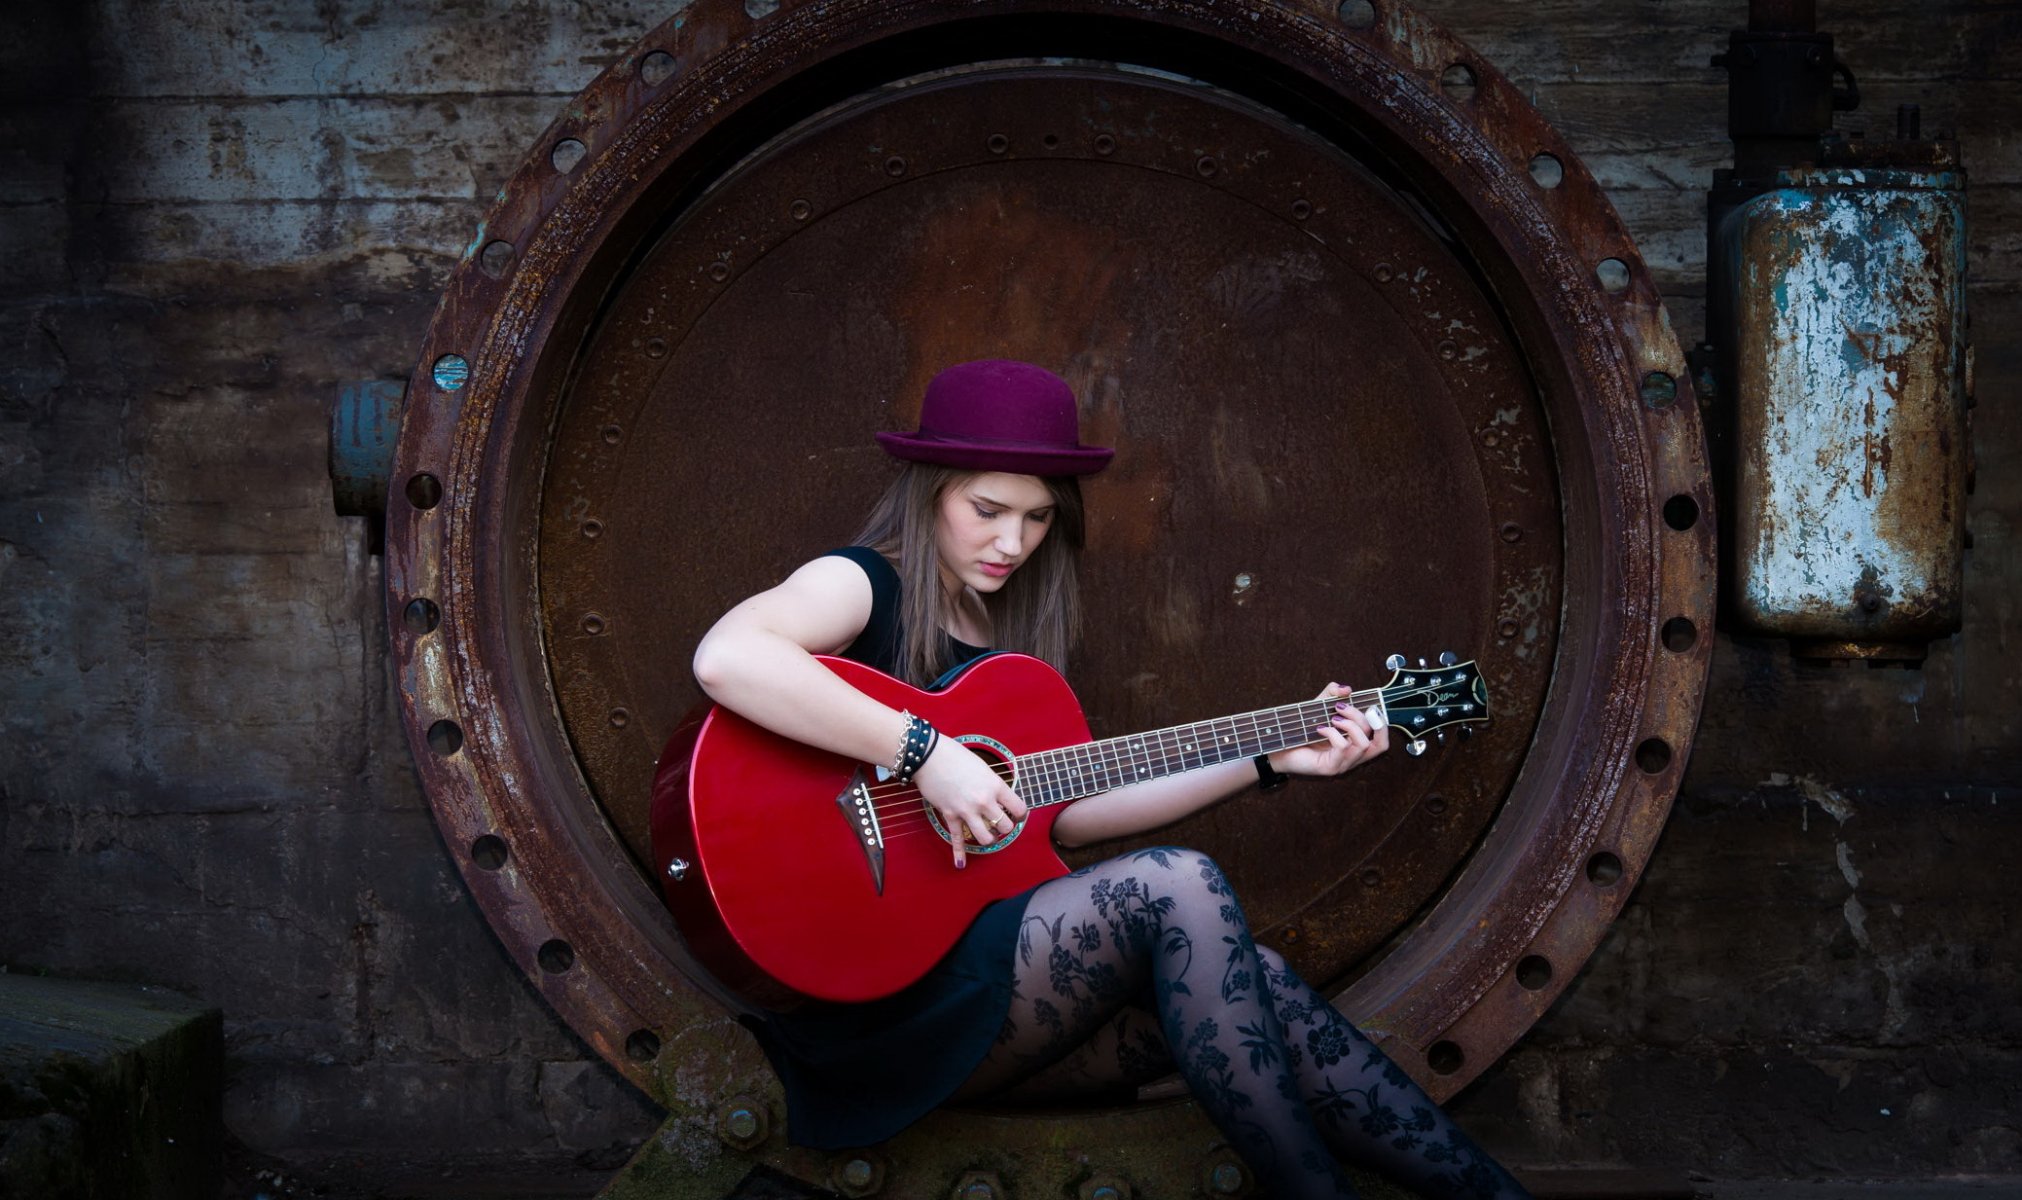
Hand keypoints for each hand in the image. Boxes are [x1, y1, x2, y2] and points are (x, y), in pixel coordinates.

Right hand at [910, 734, 1027, 869]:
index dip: (1020, 814)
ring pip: (986, 838)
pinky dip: (959, 853)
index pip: (1019, 809)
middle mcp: (983, 800)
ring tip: (988, 835)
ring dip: (989, 839)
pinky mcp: (950, 815)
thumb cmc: (956, 756)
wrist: (929, 755)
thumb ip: (992, 785)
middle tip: (1000, 823)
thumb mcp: (983, 768)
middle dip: (1005, 828)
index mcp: (995, 786)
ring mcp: (966, 810)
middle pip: (1005, 827)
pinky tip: (961, 864)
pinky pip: (957, 839)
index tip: (1017, 815)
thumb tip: (998, 797)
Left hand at [1272, 682, 1388, 776]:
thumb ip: (1332, 694)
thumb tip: (1346, 689)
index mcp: (1355, 746)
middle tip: (1341, 708)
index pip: (1381, 742)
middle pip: (1378, 741)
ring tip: (1332, 718)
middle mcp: (1353, 758)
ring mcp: (1343, 764)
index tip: (1369, 707)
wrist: (1279, 747)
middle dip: (1362, 718)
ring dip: (1350, 725)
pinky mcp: (1330, 767)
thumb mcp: (1319, 707)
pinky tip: (1320, 728)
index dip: (1382, 724)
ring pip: (1363, 744)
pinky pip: (1343, 748)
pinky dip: (1333, 733)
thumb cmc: (1301, 731)